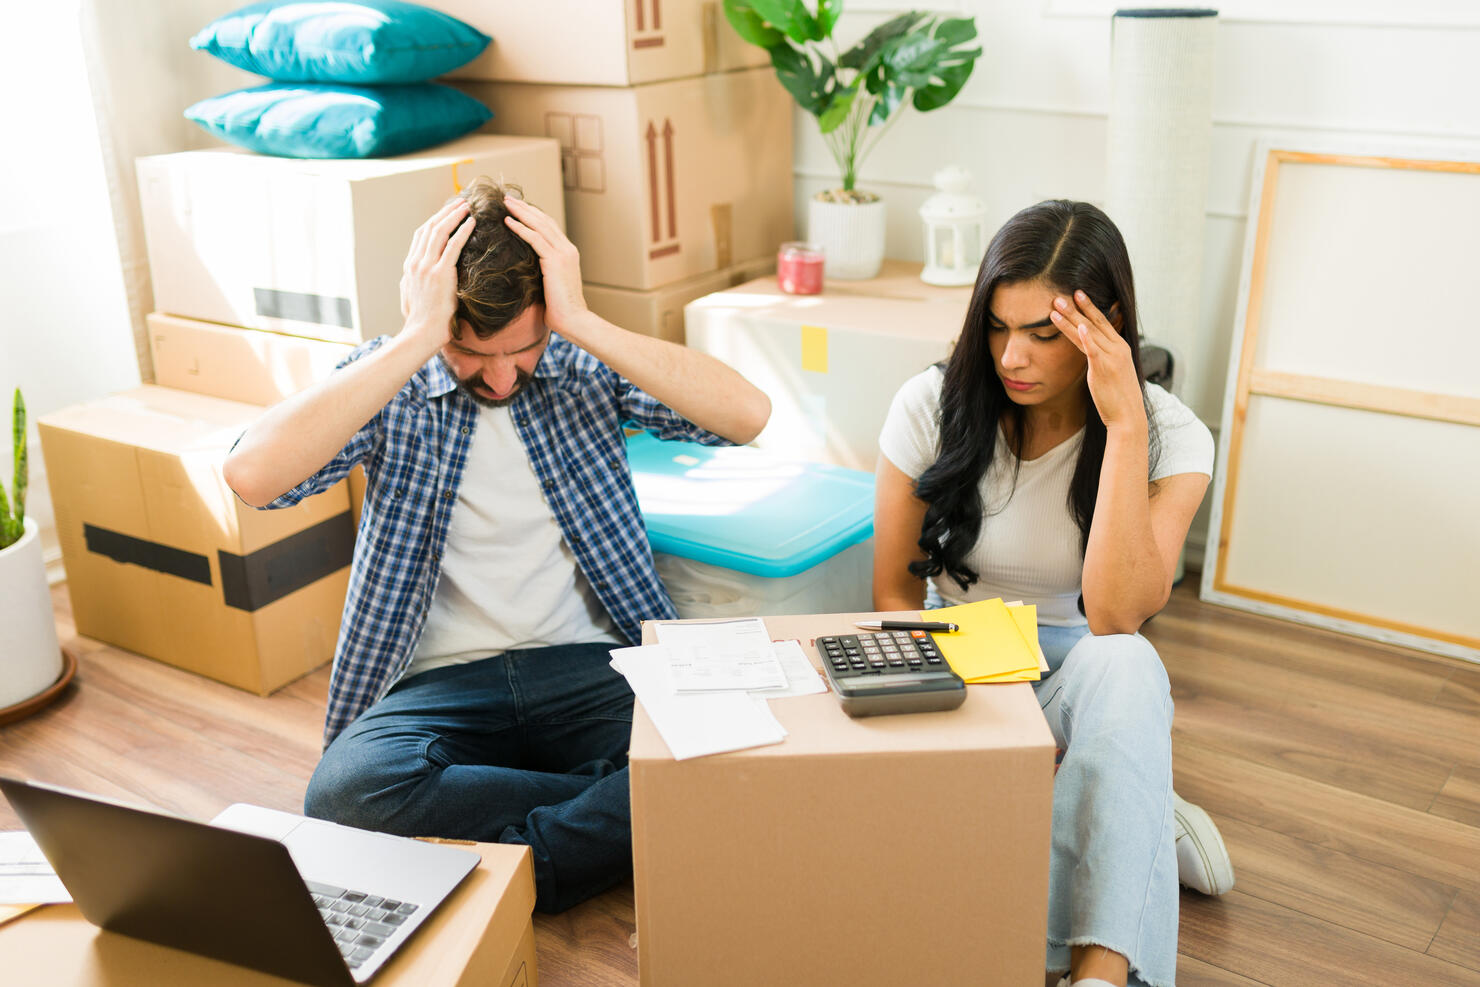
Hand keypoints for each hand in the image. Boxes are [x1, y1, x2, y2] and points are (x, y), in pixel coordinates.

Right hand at [399, 198, 474, 351]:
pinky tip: (472, 222)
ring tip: (467, 206)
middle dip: (445, 212)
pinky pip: (453, 246)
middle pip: (430, 227)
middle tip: (460, 201)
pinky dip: (462, 231)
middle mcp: (416, 262)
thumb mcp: (410, 296)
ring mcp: (426, 267)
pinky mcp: (440, 273)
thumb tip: (411, 277)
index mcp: (410, 265)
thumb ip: (411, 282)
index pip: (421, 235)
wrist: (421, 334)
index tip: (448, 212)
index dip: (435, 220)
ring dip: (454, 216)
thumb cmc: (420, 321)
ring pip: (440, 231)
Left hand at [503, 196, 587, 334]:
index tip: (517, 208)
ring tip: (506, 203)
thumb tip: (524, 270)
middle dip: (525, 208)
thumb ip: (542, 272)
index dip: (533, 215)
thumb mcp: (550, 285)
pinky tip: (508, 221)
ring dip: (521, 212)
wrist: (574, 320)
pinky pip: (535, 239)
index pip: (549, 227)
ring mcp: (563, 253)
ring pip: (539, 225)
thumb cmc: (561, 310)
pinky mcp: (556, 260)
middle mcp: (567, 249)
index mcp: (567, 253)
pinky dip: (521, 228)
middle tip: (508, 198)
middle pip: (543, 221)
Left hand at [1050, 290, 1145, 430]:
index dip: (1089, 308)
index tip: (1078, 295)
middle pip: (1094, 323)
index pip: (1103, 322)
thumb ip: (1103, 359)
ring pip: (1088, 333)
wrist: (1127, 415)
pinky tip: (1079, 326)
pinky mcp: (1104, 369)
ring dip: (1071, 318)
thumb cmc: (1118, 397)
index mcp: (1120, 348)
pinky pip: (1093, 350)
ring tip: (1056, 306)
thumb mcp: (1113, 373)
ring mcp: (1111, 357)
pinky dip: (1086, 337)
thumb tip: (1092, 353)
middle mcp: (1117, 348)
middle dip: (1077, 307)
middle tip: (1061, 295)